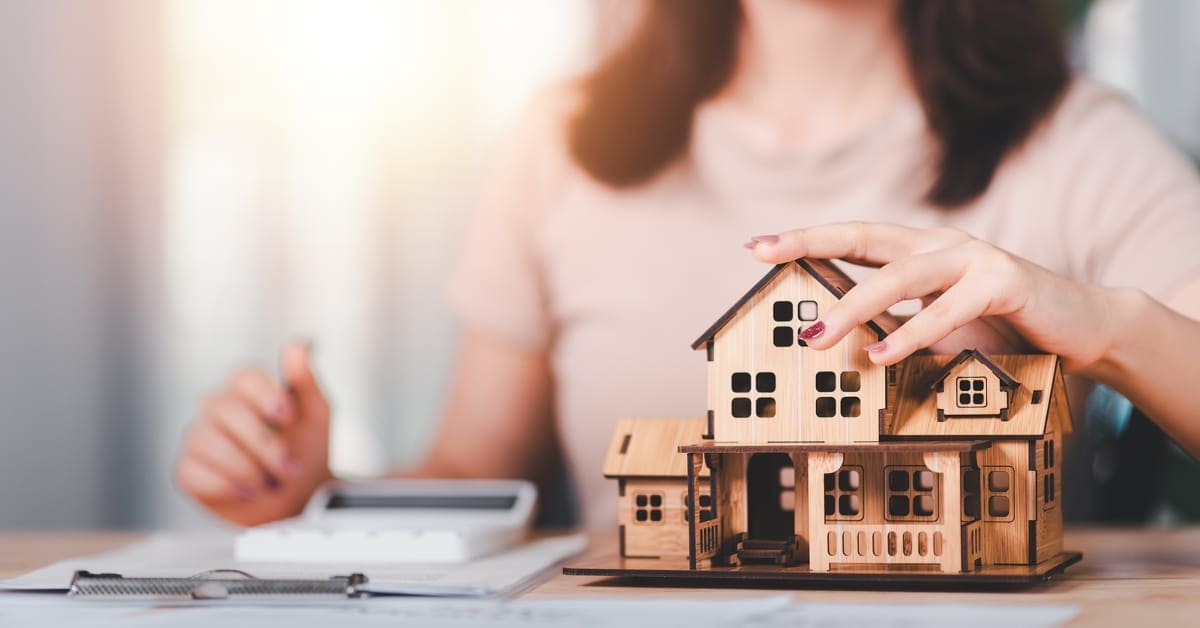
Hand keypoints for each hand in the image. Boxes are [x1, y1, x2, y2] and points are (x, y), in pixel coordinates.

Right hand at [175, 341, 333, 525]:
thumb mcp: (316, 416)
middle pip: (225, 409)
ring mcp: (199, 438)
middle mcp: (217, 409)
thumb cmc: (306, 452)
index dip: (265, 396)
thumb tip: (298, 345)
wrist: (298, 500)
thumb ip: (306, 382)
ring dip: (246, 467)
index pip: (244, 377)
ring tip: (270, 483)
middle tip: (289, 466)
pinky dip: (226, 485)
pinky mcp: (187, 471)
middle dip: (262, 443)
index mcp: (247, 390)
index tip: (289, 419)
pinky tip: (248, 491)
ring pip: (206, 441)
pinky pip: (194, 472)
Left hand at [746, 222, 1121, 373]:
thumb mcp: (939, 327)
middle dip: (810, 245)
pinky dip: (912, 334)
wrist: (1081, 328)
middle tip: (764, 255)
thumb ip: (896, 325)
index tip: (757, 244)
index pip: (855, 238)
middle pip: (866, 238)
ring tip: (817, 337)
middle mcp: (942, 245)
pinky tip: (881, 356)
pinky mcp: (1005, 282)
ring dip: (854, 308)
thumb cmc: (1003, 329)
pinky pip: (949, 310)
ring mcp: (975, 258)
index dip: (806, 239)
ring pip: (901, 277)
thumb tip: (838, 346)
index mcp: (922, 251)